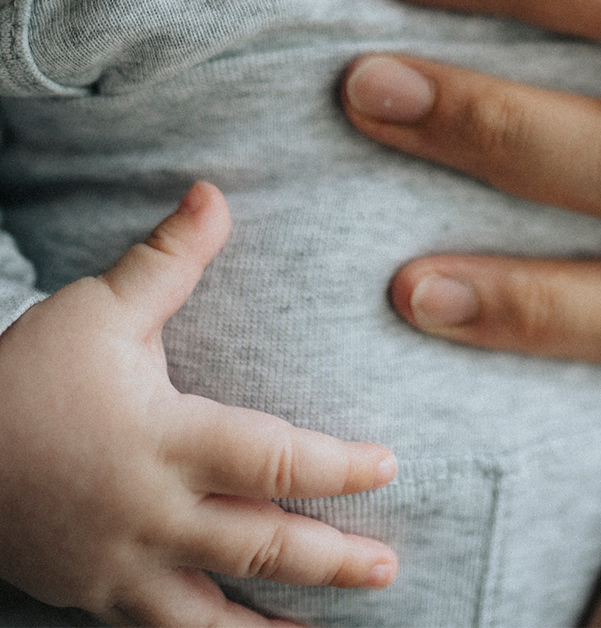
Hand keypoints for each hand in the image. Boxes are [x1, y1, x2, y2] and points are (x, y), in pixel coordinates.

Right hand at [0, 183, 397, 626]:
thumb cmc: (25, 376)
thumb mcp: (98, 309)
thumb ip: (167, 257)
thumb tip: (213, 190)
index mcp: (165, 440)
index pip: (274, 462)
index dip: (339, 469)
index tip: (389, 466)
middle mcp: (153, 514)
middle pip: (261, 546)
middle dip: (332, 560)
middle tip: (388, 567)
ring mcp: (122, 567)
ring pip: (216, 613)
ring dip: (283, 626)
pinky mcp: (97, 596)